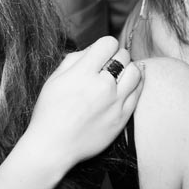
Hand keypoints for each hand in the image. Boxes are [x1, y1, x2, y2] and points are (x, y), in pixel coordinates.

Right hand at [23, 36, 142, 170]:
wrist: (54, 145)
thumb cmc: (49, 111)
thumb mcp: (54, 79)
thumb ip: (74, 59)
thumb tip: (93, 49)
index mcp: (82, 73)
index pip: (108, 43)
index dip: (105, 46)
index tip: (101, 53)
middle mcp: (102, 85)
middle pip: (123, 55)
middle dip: (116, 56)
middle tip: (108, 65)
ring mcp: (114, 102)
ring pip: (135, 72)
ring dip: (128, 69)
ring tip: (119, 75)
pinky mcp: (122, 118)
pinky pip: (139, 93)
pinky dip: (136, 84)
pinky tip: (130, 84)